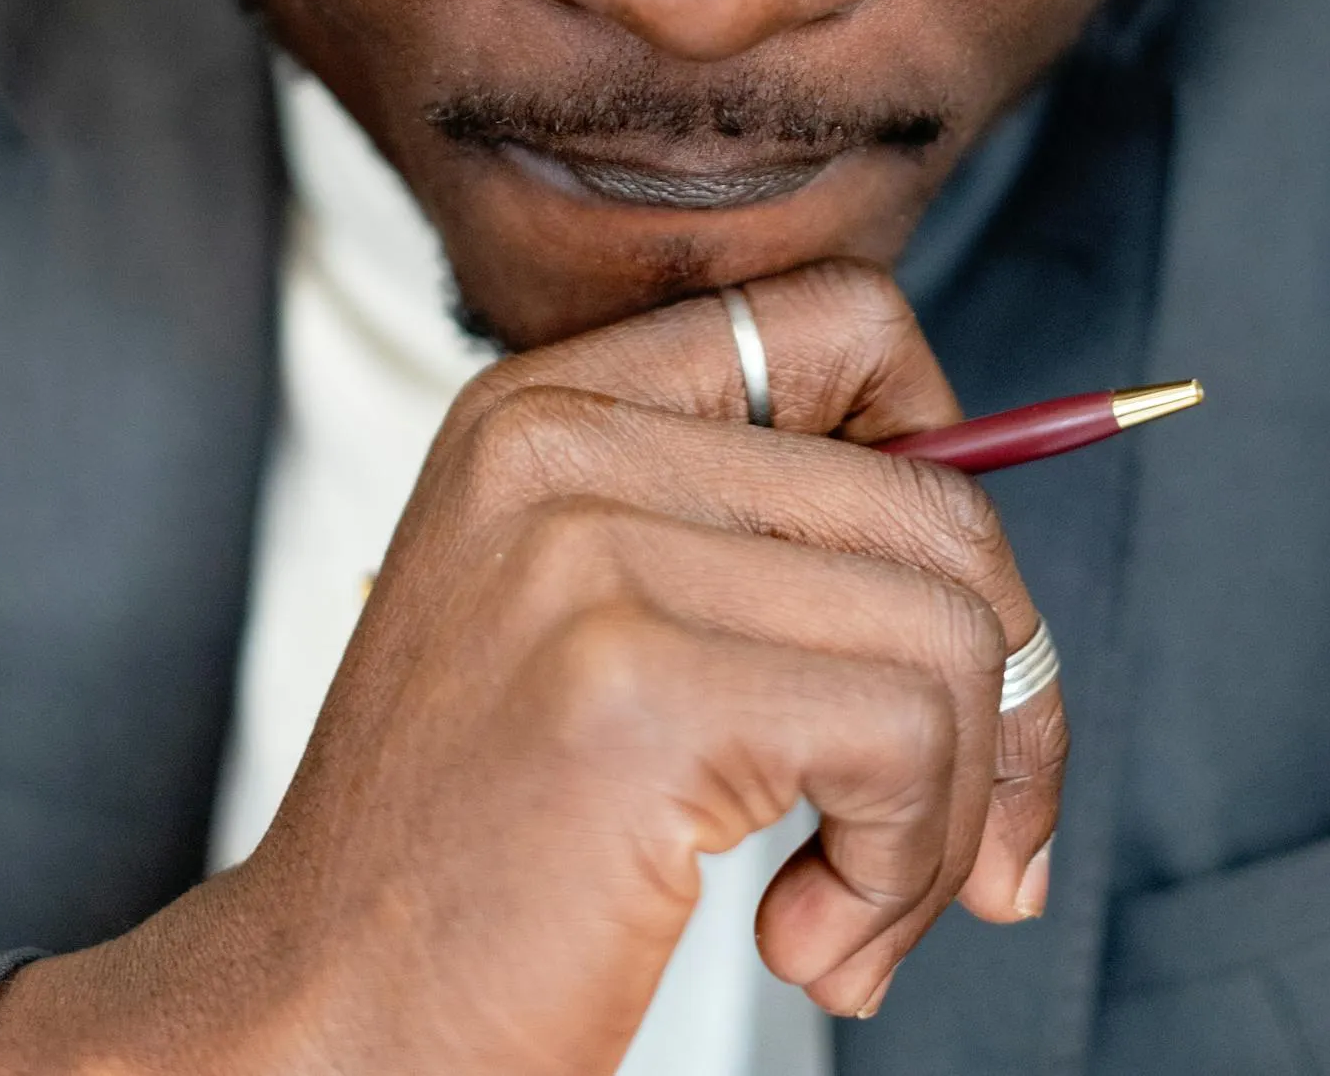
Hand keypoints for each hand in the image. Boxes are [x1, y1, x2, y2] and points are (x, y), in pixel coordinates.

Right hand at [0, 260, 1066, 1074]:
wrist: (324, 1017)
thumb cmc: (480, 857)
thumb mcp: (595, 637)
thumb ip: (762, 561)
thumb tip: (1005, 606)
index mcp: (546, 410)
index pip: (841, 323)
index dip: (948, 450)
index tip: (951, 608)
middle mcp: (557, 447)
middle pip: (934, 504)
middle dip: (1006, 700)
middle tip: (979, 840)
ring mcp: (587, 554)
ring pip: (946, 633)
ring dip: (948, 816)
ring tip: (855, 910)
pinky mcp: (633, 687)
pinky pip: (905, 738)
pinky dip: (903, 867)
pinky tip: (809, 937)